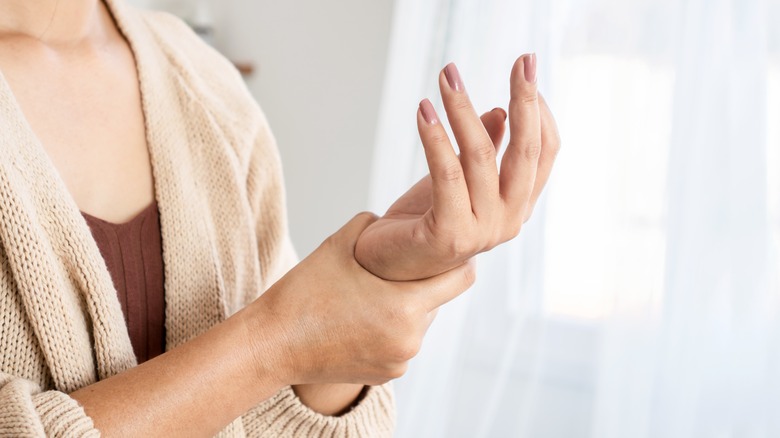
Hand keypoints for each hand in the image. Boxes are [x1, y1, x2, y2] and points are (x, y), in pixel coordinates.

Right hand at [247, 212, 475, 385]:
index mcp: (404, 306)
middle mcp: (410, 339)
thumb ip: (376, 225)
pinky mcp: (388, 375)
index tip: (446, 248)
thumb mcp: (339, 244)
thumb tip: (398, 220)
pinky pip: (402, 344)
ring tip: (373, 295)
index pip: (461, 278)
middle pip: (438, 301)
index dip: (458, 259)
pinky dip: (391, 330)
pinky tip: (363, 319)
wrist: (271, 345)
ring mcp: (400, 361)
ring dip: (406, 308)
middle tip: (398, 269)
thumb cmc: (303, 293)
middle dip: (423, 284)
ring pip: (420, 323)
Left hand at [355, 54, 560, 280]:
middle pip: (526, 151)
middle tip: (522, 59)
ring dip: (462, 109)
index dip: (540, 109)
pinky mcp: (450, 234)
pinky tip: (424, 110)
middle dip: (525, 100)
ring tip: (446, 76)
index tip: (526, 69)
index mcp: (518, 205)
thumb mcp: (459, 179)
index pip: (544, 152)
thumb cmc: (424, 220)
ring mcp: (483, 231)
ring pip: (480, 156)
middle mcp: (509, 220)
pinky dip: (435, 137)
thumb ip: (486, 151)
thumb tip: (501, 112)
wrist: (386, 266)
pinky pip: (447, 174)